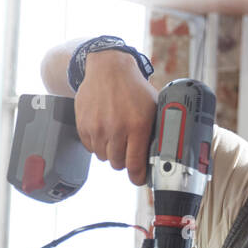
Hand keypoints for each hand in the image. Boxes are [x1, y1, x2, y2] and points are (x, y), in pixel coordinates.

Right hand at [73, 51, 158, 184]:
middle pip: (118, 164)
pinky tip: (104, 132)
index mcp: (137, 125)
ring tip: (116, 138)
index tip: (139, 178)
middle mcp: (116, 128)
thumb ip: (156, 130)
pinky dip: (97, 144)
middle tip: (128, 151)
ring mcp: (97, 127)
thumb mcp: (153, 107)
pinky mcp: (83, 125)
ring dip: (111, 152)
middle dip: (125, 161)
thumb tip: (164, 154)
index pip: (134, 165)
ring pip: (104, 157)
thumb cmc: (134, 89)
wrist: (108, 68)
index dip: (137, 177)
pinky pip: (90, 147)